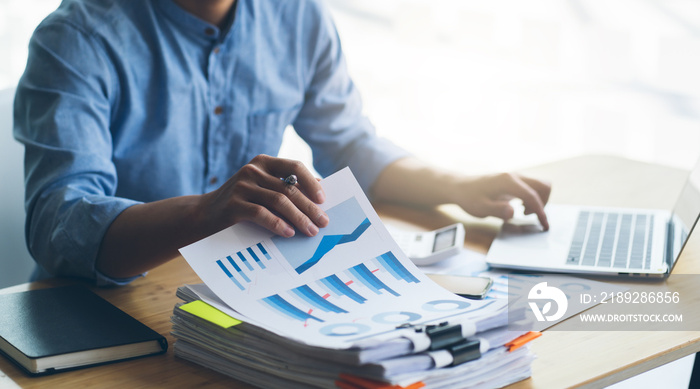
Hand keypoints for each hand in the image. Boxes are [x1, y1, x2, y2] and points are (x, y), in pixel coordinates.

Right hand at [200, 155, 328, 236]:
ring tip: (311, 231)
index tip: (323, 199)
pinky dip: (278, 224)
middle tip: (323, 222)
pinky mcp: (233, 204)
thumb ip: (284, 188)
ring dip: (299, 218)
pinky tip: (289, 233)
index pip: (294, 166)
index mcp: (263, 162)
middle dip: (309, 207)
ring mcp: (242, 185)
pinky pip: (262, 213)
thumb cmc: (241, 204)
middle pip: (289, 188)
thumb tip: (317, 198)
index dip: (311, 182)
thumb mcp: (261, 190)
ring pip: (279, 201)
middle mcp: (253, 170)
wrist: (203, 216)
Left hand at [454, 173, 550, 229]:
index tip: (544, 225)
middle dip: (543, 203)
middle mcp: (514, 176)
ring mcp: (515, 177)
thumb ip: (498, 210)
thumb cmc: (469, 198)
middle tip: (532, 217)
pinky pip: (531, 187)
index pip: (532, 196)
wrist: (460, 187)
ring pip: (538, 185)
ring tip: (523, 212)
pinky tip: (519, 207)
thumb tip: (513, 213)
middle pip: (543, 185)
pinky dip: (531, 198)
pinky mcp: (513, 180)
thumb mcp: (481, 208)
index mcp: (508, 181)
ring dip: (538, 200)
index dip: (541, 211)